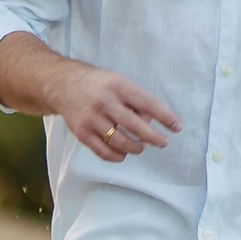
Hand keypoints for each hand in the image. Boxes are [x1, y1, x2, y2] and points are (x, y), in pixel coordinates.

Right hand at [52, 64, 181, 162]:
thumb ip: (136, 100)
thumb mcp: (119, 82)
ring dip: (136, 148)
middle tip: (163, 142)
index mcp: (118, 86)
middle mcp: (105, 102)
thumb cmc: (99, 85)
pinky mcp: (82, 133)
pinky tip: (124, 153)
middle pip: (136, 126)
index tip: (177, 127)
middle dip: (154, 137)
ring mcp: (92, 119)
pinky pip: (104, 152)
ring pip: (121, 142)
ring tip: (141, 146)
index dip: (165, 117)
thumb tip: (152, 122)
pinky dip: (118, 156)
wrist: (63, 85)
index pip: (148, 104)